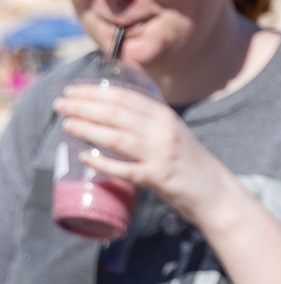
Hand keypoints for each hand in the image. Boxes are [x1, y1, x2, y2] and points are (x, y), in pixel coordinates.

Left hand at [54, 84, 240, 231]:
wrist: (217, 193)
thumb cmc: (190, 163)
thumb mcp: (172, 132)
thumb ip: (148, 121)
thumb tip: (112, 110)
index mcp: (165, 116)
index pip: (124, 97)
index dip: (94, 92)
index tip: (71, 90)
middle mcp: (163, 131)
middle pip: (116, 113)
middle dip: (83, 106)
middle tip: (60, 104)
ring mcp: (161, 155)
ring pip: (117, 138)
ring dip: (88, 129)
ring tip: (66, 124)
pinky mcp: (159, 178)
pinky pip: (125, 169)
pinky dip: (102, 163)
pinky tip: (85, 157)